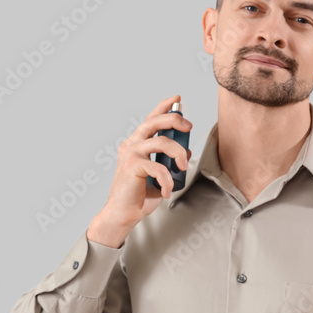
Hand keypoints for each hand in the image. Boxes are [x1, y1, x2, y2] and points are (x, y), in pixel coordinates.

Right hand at [88, 96, 192, 247]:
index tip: (177, 99)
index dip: (164, 107)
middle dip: (174, 119)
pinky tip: (168, 190)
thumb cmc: (139, 195)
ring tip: (183, 166)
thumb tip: (186, 150)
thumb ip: (170, 161)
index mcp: (137, 144)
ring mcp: (131, 154)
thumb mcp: (160, 175)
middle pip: (154, 122)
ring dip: (178, 153)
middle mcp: (132, 145)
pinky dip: (168, 180)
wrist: (124, 213)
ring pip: (161, 142)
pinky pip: (159, 167)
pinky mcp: (132, 166)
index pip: (151, 120)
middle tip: (188, 126)